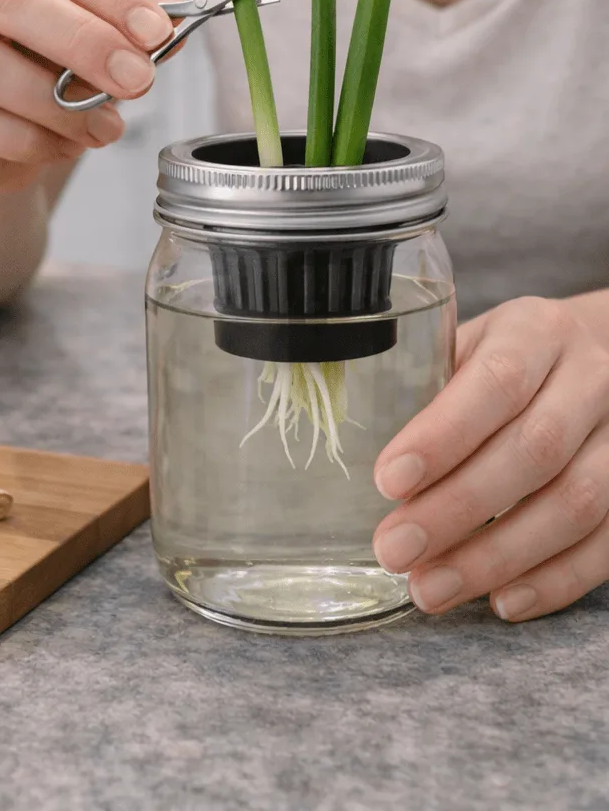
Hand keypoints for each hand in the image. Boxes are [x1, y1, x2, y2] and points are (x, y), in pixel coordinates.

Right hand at [0, 0, 173, 189]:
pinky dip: (28, 139)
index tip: (156, 31)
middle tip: (138, 80)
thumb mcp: (81, 42)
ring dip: (57, 103)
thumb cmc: (32, 73)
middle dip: (84, 41)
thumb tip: (174, 23)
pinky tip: (62, 148)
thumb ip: (122, 29)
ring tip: (107, 128)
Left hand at [372, 296, 608, 621]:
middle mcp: (592, 378)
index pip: (496, 383)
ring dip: (498, 556)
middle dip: (458, 509)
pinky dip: (554, 580)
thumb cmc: (501, 361)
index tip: (388, 482)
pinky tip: (500, 601)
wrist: (588, 359)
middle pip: (534, 450)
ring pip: (575, 503)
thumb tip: (350, 452)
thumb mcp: (462, 348)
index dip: (443, 436)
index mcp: (536, 332)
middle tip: (395, 550)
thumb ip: (422, 387)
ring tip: (431, 588)